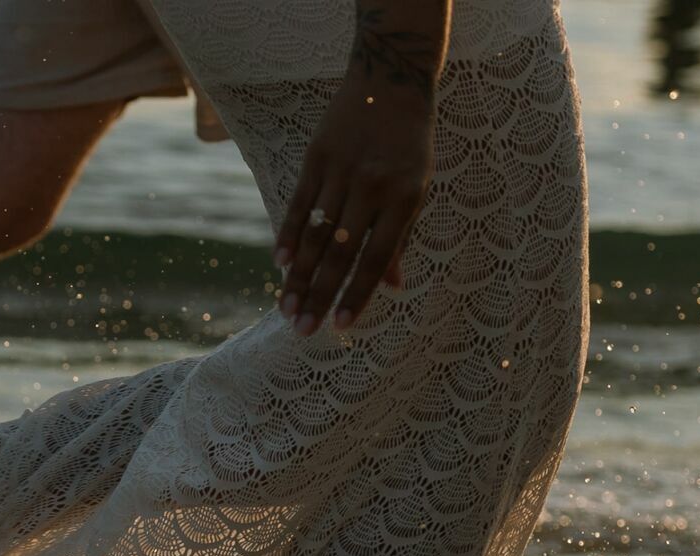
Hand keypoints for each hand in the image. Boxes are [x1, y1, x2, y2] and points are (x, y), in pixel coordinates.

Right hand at [274, 16, 443, 334]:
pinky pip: (299, 204)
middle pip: (339, 252)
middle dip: (319, 295)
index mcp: (403, 199)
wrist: (391, 82)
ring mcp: (341, 172)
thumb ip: (401, 237)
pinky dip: (288, 235)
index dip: (357, 294)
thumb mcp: (419, 188)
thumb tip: (392, 287)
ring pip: (315, 234)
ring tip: (286, 307)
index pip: (375, 258)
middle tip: (301, 329)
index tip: (340, 326)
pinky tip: (280, 264)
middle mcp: (371, 187)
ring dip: (299, 276)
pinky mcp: (317, 158)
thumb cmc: (410, 144)